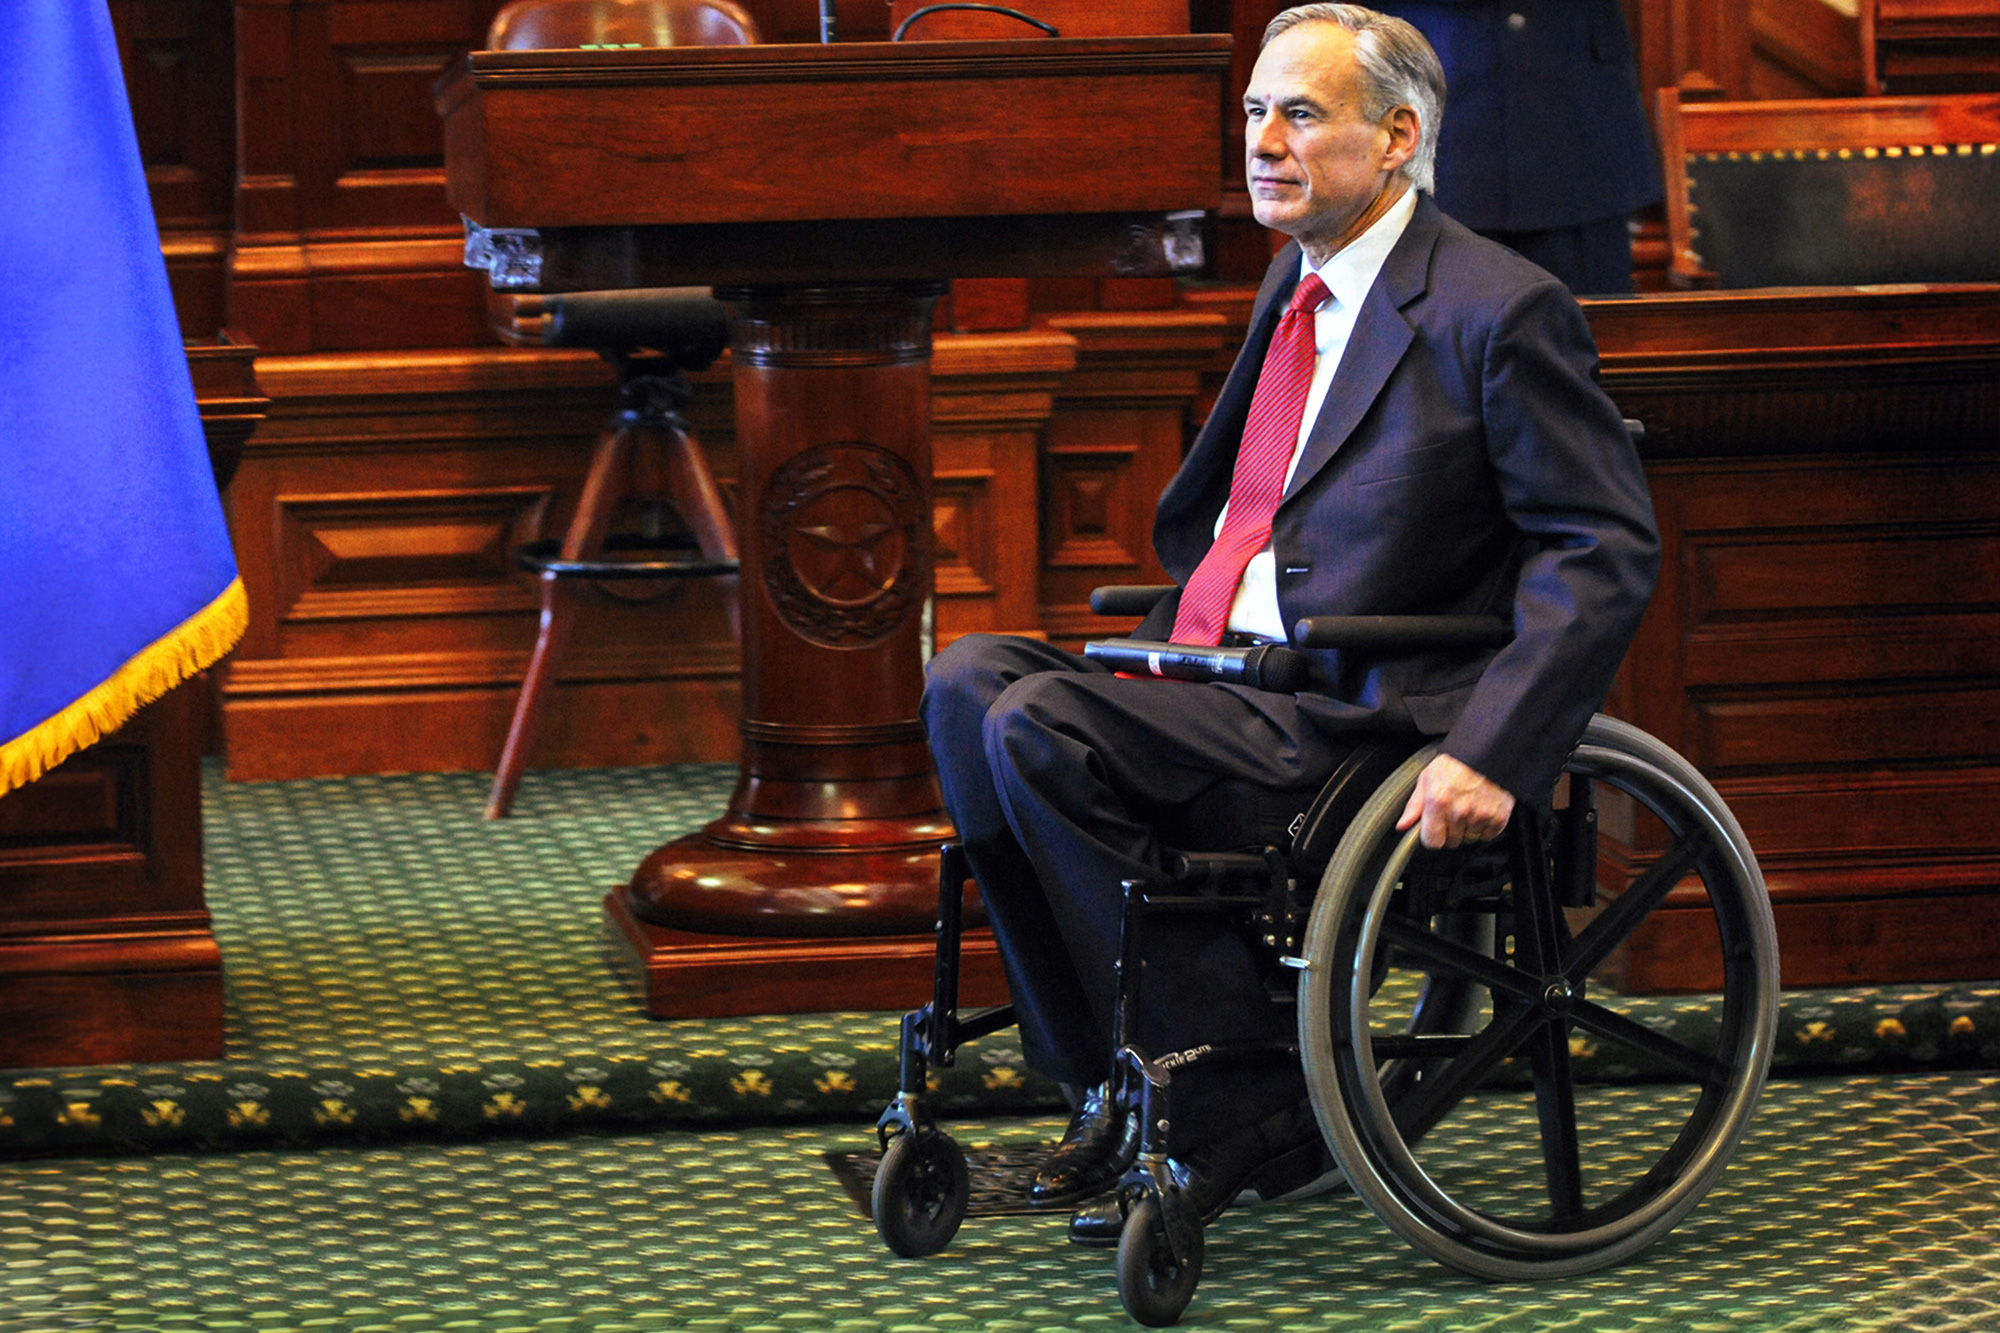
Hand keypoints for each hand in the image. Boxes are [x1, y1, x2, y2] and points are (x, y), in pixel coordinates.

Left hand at [1396, 753, 1514, 849]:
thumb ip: (1414, 805)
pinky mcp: (1498, 817)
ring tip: (1469, 807)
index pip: (1432, 842)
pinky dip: (1485, 826)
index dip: (1432, 837)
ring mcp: (1480, 815)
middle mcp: (1459, 811)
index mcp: (1438, 802)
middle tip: (1454, 811)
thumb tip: (1403, 825)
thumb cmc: (1457, 762)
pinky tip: (1482, 809)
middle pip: (1452, 842)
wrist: (1488, 752)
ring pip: (1470, 838)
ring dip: (1469, 828)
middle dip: (1451, 831)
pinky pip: (1488, 835)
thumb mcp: (1428, 778)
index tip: (1435, 830)